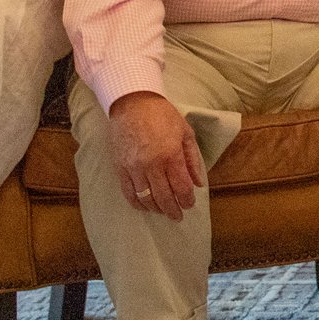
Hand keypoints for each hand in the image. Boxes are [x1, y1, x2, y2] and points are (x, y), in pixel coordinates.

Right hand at [107, 91, 203, 219]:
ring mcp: (134, 168)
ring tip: (163, 211)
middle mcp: (152, 165)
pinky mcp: (120, 168)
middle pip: (164, 197)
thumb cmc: (162, 115)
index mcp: (171, 155)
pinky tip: (145, 206)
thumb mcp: (185, 133)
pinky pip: (129, 193)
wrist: (133, 103)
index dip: (187, 200)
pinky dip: (138, 203)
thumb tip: (198, 182)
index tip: (190, 204)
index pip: (181, 187)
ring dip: (156, 209)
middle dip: (173, 210)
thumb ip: (192, 159)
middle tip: (178, 216)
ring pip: (146, 198)